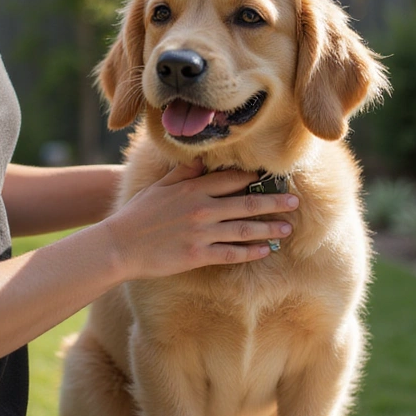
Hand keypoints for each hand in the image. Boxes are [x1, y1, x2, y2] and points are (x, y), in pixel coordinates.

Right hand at [105, 159, 298, 279]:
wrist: (120, 245)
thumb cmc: (138, 214)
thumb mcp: (160, 186)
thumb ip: (184, 172)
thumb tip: (203, 160)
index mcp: (193, 188)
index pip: (233, 179)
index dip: (256, 178)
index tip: (274, 177)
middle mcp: (202, 208)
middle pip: (247, 202)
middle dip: (274, 201)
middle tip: (295, 202)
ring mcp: (202, 232)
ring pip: (245, 229)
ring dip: (270, 227)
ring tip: (288, 227)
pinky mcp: (199, 255)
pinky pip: (232, 253)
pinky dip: (252, 252)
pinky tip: (266, 250)